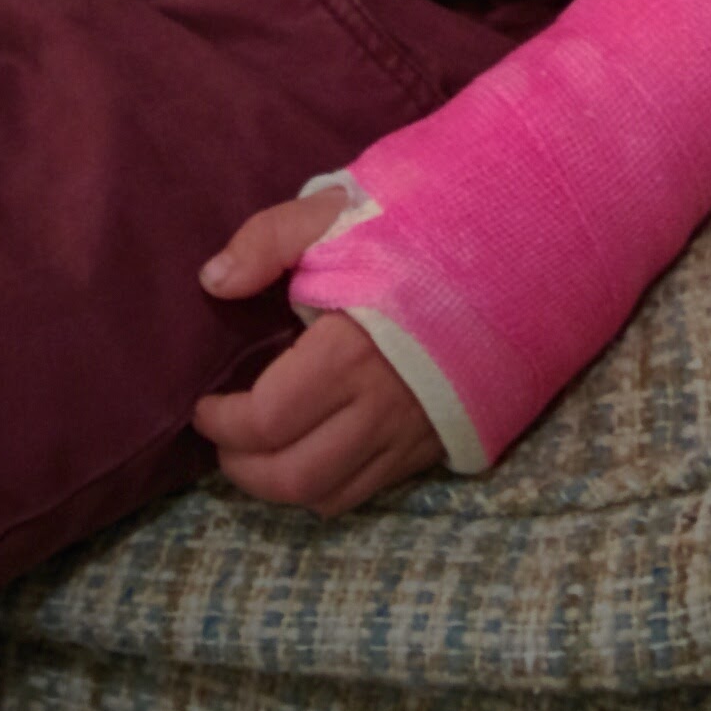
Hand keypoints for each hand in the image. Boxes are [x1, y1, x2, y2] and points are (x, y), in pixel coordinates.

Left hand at [193, 188, 442, 515]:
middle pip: (294, 476)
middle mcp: (381, 408)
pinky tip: (310, 450)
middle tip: (221, 438)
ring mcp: (411, 434)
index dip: (222, 422)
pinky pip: (368, 491)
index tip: (203, 404)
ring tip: (256, 452)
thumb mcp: (334, 215)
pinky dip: (326, 485)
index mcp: (349, 352)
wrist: (508, 253)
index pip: (266, 420)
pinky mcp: (433, 445)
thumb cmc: (414, 232)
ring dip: (280, 486)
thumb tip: (212, 282)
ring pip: (330, 495)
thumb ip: (267, 240)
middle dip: (242, 468)